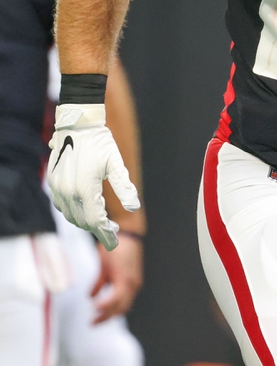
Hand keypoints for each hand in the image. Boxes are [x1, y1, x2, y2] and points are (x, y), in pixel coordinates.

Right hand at [47, 104, 139, 250]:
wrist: (77, 123)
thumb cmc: (100, 142)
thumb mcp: (116, 163)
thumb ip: (124, 187)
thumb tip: (134, 207)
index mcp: (86, 189)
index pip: (96, 221)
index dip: (106, 234)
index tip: (115, 242)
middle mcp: (68, 192)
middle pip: (83, 221)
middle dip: (98, 228)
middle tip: (112, 229)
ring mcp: (58, 188)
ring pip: (71, 215)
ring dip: (85, 221)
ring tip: (101, 220)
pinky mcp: (53, 182)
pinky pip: (61, 205)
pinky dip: (73, 211)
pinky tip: (84, 208)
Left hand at [91, 234, 142, 322]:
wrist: (129, 233)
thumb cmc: (115, 246)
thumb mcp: (103, 265)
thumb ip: (97, 283)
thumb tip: (91, 297)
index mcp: (125, 280)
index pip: (115, 302)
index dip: (104, 310)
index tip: (93, 311)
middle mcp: (133, 284)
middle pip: (121, 308)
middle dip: (107, 317)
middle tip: (92, 322)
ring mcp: (136, 283)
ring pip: (125, 305)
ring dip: (112, 312)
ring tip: (98, 317)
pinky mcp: (135, 280)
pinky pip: (127, 297)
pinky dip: (117, 304)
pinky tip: (106, 305)